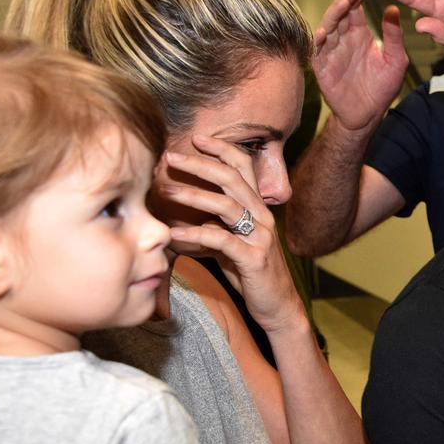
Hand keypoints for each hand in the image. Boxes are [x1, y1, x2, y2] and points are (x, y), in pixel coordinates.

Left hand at [160, 135, 305, 332]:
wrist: (277, 305)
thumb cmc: (252, 273)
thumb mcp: (233, 242)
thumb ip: (217, 224)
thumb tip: (190, 212)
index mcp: (258, 208)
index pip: (243, 168)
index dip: (222, 150)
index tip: (197, 138)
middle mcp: (262, 216)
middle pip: (232, 179)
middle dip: (200, 164)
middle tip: (172, 156)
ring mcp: (260, 236)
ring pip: (227, 205)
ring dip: (193, 194)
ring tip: (166, 190)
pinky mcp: (254, 258)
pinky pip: (221, 240)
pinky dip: (196, 233)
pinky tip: (175, 233)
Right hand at [313, 0, 406, 131]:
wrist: (368, 115)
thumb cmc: (383, 88)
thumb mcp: (395, 60)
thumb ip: (394, 36)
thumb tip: (394, 8)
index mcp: (360, 34)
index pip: (356, 8)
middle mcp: (343, 39)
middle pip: (341, 13)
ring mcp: (331, 51)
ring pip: (328, 27)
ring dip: (334, 15)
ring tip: (342, 4)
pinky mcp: (322, 67)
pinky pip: (317, 51)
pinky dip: (319, 41)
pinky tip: (325, 32)